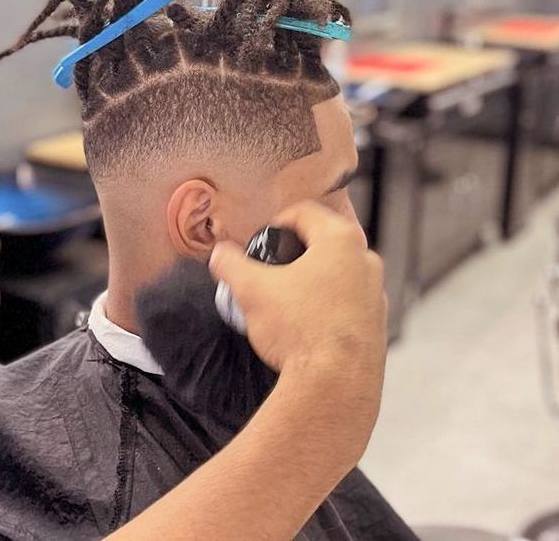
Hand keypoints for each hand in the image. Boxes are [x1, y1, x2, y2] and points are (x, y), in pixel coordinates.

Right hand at [209, 201, 386, 444]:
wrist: (333, 386)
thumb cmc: (297, 328)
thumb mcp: (250, 289)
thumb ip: (230, 263)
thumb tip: (219, 254)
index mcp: (341, 240)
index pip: (304, 212)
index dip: (275, 223)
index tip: (261, 245)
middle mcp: (366, 261)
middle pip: (323, 242)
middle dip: (294, 254)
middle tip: (270, 273)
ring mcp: (377, 294)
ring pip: (338, 273)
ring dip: (311, 280)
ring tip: (284, 302)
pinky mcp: (378, 325)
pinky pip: (348, 303)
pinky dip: (327, 306)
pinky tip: (304, 326)